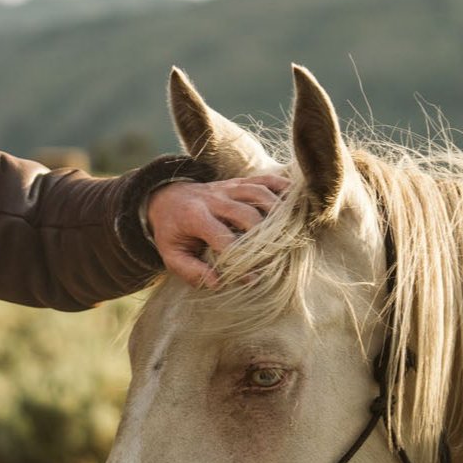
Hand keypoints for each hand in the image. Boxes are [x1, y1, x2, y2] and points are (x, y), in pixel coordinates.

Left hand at [146, 174, 287, 286]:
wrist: (166, 198)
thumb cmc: (172, 231)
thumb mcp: (171, 254)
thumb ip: (190, 270)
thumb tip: (217, 283)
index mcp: (195, 216)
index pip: (222, 237)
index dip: (239, 258)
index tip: (253, 277)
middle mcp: (213, 198)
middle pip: (246, 213)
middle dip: (263, 236)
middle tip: (275, 256)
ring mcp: (228, 187)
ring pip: (258, 193)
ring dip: (277, 212)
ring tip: (290, 232)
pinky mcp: (238, 182)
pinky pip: (264, 179)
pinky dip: (282, 188)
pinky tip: (296, 203)